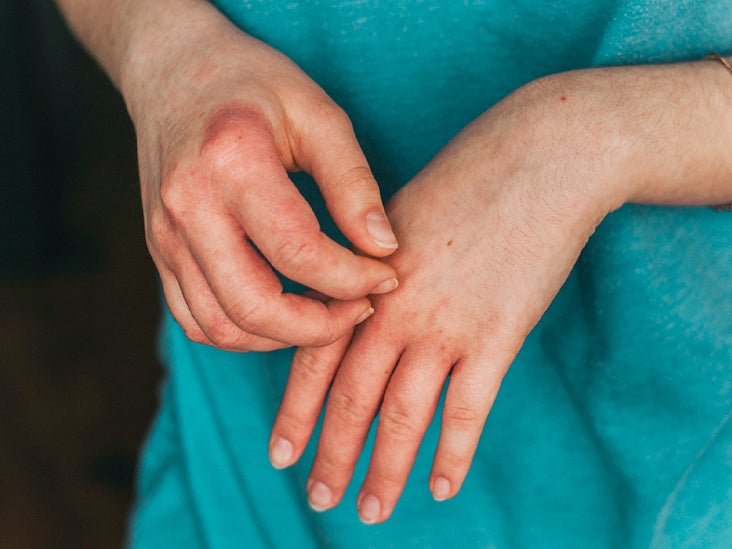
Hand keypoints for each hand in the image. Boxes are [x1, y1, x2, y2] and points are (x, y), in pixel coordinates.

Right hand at [121, 1, 398, 349]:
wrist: (172, 71)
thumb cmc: (253, 84)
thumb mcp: (317, 112)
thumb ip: (353, 182)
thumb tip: (384, 248)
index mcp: (231, 163)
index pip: (298, 252)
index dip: (353, 279)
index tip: (386, 275)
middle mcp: (186, 207)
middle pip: (253, 308)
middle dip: (320, 328)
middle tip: (360, 308)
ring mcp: (163, 236)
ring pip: (222, 327)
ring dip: (283, 337)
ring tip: (327, 311)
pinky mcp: (159, 252)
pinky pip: (198, 320)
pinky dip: (246, 332)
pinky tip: (284, 310)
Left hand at [270, 62, 731, 520]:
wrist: (541, 155)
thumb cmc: (467, 177)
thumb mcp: (398, 215)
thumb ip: (372, 267)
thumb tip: (356, 305)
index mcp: (365, 277)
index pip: (317, 357)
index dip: (296, 411)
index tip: (279, 454)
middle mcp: (395, 307)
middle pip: (354, 397)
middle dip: (334, 453)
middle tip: (320, 498)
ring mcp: (446, 323)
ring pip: (404, 414)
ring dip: (384, 469)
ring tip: (370, 511)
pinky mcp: (499, 333)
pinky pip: (470, 409)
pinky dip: (454, 454)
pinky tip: (442, 489)